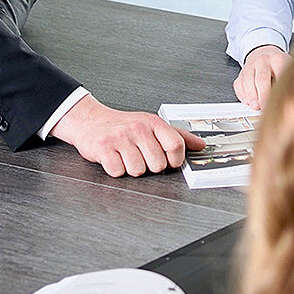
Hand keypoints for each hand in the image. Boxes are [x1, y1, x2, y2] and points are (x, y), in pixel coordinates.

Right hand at [49, 95, 205, 177]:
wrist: (91, 121)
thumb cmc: (125, 125)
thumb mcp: (154, 126)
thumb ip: (179, 136)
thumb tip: (201, 145)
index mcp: (154, 123)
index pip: (176, 146)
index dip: (175, 160)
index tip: (170, 161)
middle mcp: (138, 129)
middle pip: (158, 164)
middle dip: (150, 166)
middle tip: (140, 156)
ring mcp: (120, 138)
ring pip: (138, 171)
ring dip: (131, 169)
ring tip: (126, 156)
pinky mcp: (103, 148)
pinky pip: (118, 172)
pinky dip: (116, 170)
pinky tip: (114, 158)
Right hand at [233, 45, 290, 109]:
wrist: (264, 53)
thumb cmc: (279, 65)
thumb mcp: (289, 69)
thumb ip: (291, 84)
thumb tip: (292, 104)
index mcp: (278, 59)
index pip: (279, 75)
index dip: (279, 91)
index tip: (280, 103)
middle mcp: (263, 61)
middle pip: (262, 79)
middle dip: (263, 95)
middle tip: (265, 107)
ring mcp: (250, 66)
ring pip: (248, 81)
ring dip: (251, 96)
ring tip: (256, 106)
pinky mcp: (241, 72)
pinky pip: (238, 84)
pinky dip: (242, 95)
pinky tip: (248, 102)